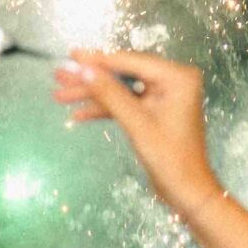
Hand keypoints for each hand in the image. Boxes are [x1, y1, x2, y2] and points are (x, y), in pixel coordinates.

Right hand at [52, 49, 220, 217]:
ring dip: (92, 95)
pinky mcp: (154, 113)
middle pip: (122, 74)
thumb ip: (110, 94)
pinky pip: (125, 105)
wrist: (187, 193)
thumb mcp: (137, 124)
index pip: (130, 62)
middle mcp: (171, 81)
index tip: (70, 55)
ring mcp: (162, 97)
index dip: (97, 60)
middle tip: (59, 75)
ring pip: (120, 90)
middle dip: (90, 79)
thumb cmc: (170, 159)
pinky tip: (79, 113)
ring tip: (60, 94)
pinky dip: (104, 110)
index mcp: (176, 77)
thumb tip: (83, 68)